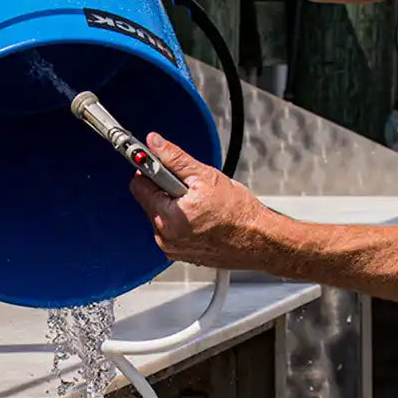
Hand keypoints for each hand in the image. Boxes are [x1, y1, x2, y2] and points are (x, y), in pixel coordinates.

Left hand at [130, 134, 273, 270]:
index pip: (139, 185)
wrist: (258, 240)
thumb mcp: (206, 177)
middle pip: (150, 201)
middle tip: (191, 188)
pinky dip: (181, 221)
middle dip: (165, 189)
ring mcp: (172, 248)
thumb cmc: (239, 213)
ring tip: (200, 205)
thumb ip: (175, 158)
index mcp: (168, 217)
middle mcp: (165, 237)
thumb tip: (155, 143)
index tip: (154, 161)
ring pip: (161, 215)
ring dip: (174, 205)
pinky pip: (171, 230)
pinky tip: (200, 218)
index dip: (150, 169)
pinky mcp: (179, 254)